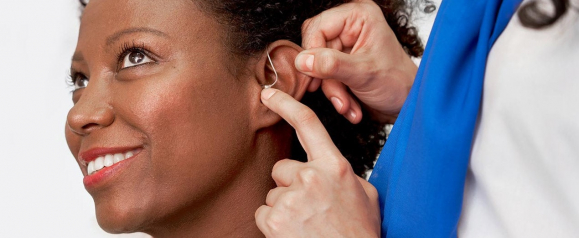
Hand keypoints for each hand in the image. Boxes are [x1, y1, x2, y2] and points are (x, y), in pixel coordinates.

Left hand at [255, 88, 380, 237]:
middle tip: (308, 205)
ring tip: (305, 223)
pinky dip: (274, 223)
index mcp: (334, 166)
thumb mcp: (365, 194)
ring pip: (273, 193)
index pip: (308, 124)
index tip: (269, 94)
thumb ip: (343, 173)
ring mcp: (290, 199)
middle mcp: (311, 177)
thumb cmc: (359, 232)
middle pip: (282, 167)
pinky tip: (294, 231)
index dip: (286, 103)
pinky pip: (263, 213)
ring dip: (284, 206)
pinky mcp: (274, 221)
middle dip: (290, 183)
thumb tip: (331, 167)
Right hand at [297, 0, 416, 123]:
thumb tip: (303, 61)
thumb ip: (332, 65)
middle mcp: (351, 26)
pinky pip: (325, 76)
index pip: (317, 27)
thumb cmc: (398, 83)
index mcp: (359, 16)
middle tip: (337, 95)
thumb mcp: (363, 74)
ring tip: (346, 105)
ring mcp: (346, 44)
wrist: (408, 103)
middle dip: (325, 77)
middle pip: (316, 47)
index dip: (313, 53)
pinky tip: (349, 105)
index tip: (315, 76)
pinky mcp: (343, 61)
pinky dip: (335, 93)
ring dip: (331, 90)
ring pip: (318, 65)